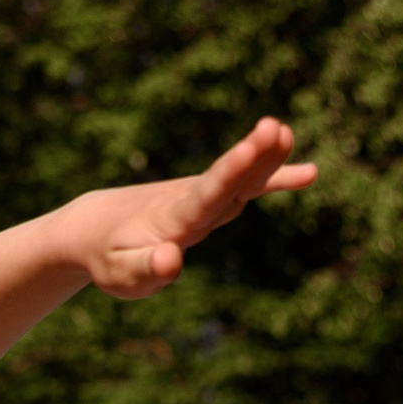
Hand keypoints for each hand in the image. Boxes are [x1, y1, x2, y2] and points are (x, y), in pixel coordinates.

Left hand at [61, 118, 316, 298]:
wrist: (93, 226)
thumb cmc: (107, 257)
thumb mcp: (121, 274)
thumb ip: (146, 269)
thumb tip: (172, 259)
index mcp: (172, 219)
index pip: (204, 195)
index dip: (229, 173)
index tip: (247, 150)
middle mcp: (189, 200)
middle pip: (225, 179)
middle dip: (251, 157)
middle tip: (274, 128)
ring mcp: (200, 195)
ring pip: (237, 177)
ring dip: (263, 157)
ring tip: (284, 132)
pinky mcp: (207, 197)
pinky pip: (244, 186)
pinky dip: (273, 178)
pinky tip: (309, 173)